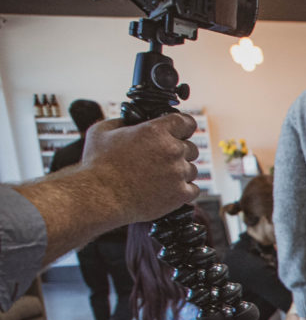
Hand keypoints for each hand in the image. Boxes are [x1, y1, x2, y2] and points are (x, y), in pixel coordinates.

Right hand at [82, 115, 199, 224]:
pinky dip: (183, 190)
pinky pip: (193, 189)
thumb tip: (132, 121)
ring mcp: (178, 173)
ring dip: (180, 173)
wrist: (99, 197)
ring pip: (192, 169)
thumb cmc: (97, 165)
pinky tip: (167, 190)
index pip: (187, 122)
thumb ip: (122, 122)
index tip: (180, 132)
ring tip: (158, 178)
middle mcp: (172, 150)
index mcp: (156, 131)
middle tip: (160, 160)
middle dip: (179, 153)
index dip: (184, 127)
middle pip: (191, 148)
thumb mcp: (102, 131)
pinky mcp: (181, 194)